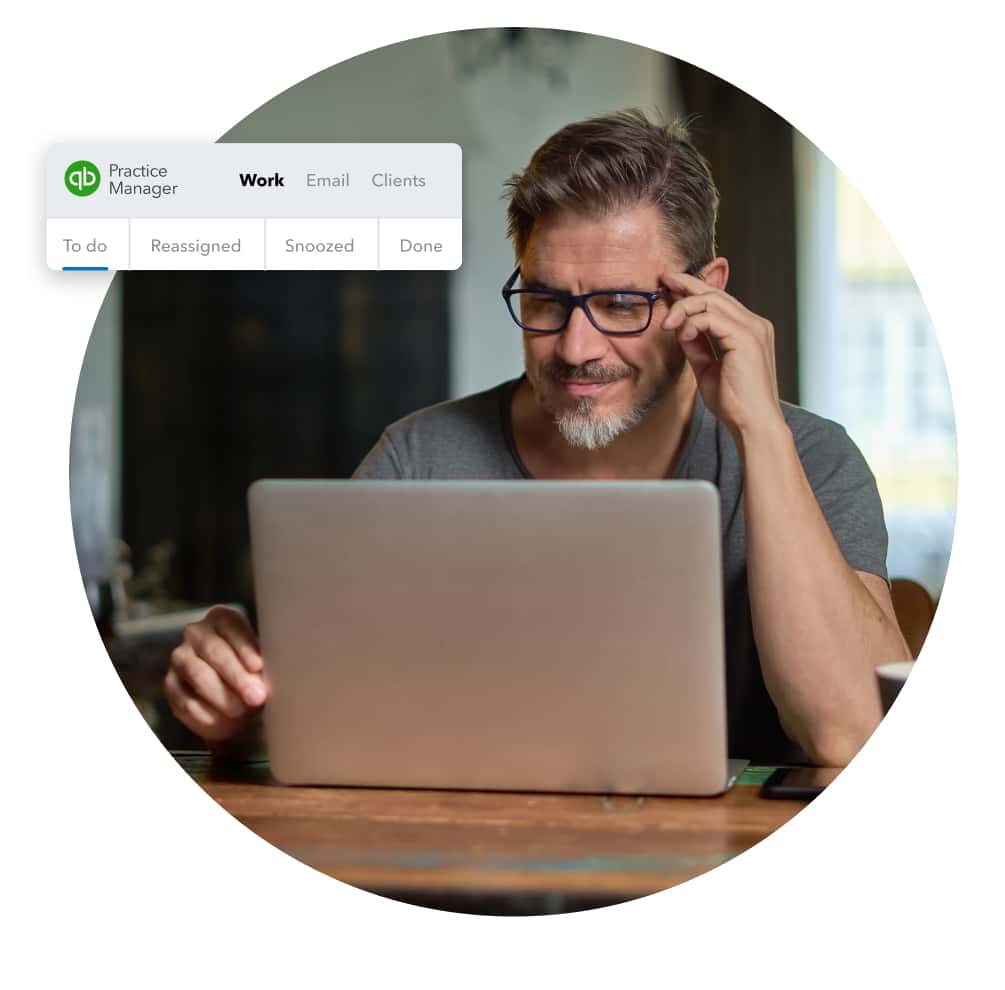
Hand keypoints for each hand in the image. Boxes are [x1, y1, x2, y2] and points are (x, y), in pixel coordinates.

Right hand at [164, 605, 269, 742]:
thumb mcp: (263, 663)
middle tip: (256, 696)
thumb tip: (264, 680)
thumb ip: (262, 666)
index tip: (259, 666)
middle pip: (214, 651)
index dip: (245, 647)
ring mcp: (180, 658)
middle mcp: (196, 633)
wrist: (236, 699)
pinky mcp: (171, 685)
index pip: (231, 627)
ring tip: (243, 711)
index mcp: (222, 618)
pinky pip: (185, 701)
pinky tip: (225, 722)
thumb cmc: (254, 673)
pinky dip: (207, 714)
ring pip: (198, 675)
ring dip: (222, 696)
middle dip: (237, 676)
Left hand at [660, 270, 783, 438]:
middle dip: (686, 284)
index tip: (670, 286)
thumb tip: (680, 328)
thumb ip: (697, 346)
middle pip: (716, 293)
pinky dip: (691, 323)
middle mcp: (755, 324)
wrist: (752, 424)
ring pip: (712, 300)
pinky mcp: (746, 337)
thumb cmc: (734, 403)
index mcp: (749, 330)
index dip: (694, 289)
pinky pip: (711, 317)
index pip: (719, 300)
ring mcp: (753, 328)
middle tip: (663, 281)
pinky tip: (682, 335)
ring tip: (667, 322)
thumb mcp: (707, 368)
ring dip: (683, 307)